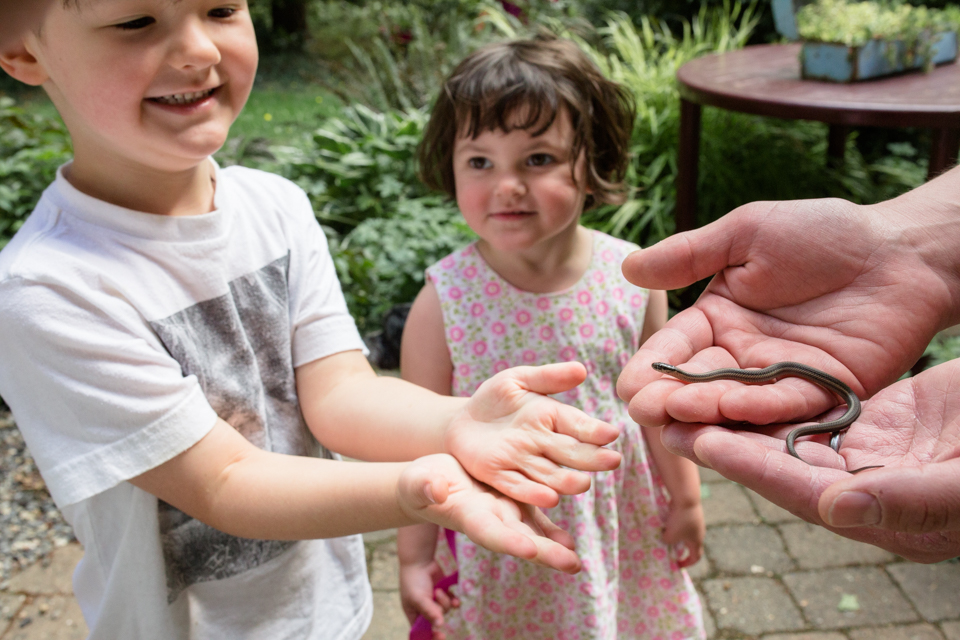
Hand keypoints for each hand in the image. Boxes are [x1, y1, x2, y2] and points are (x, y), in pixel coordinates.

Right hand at [398, 453, 581, 572]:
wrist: (432, 480)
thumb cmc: (419, 482)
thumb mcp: (416, 481)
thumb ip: (424, 486)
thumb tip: (435, 489)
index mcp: (467, 516)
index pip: (489, 532)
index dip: (508, 541)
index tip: (529, 549)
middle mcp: (489, 519)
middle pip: (519, 539)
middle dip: (545, 553)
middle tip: (571, 564)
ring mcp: (502, 512)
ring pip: (532, 532)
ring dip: (554, 547)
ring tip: (575, 561)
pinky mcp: (511, 502)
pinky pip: (535, 517)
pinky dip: (550, 530)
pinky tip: (569, 540)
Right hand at [399, 559, 458, 639]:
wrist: (420, 560)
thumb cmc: (414, 580)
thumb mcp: (418, 598)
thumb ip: (429, 612)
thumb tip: (439, 625)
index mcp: (414, 614)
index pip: (422, 631)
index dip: (431, 635)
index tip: (441, 636)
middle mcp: (424, 610)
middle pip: (437, 620)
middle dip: (439, 609)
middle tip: (436, 597)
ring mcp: (434, 601)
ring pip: (446, 610)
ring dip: (445, 601)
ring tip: (439, 590)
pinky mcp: (443, 593)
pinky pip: (452, 602)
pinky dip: (454, 600)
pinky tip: (456, 599)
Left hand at [445, 362, 621, 508]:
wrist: (461, 421)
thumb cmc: (495, 398)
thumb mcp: (517, 380)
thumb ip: (548, 377)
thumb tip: (582, 369)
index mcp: (551, 418)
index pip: (577, 425)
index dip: (594, 430)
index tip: (611, 434)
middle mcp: (542, 443)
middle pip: (570, 453)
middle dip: (592, 458)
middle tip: (613, 462)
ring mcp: (522, 461)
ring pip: (549, 474)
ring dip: (567, 481)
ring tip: (584, 484)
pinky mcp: (499, 476)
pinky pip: (518, 486)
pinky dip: (533, 493)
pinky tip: (549, 499)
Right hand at [617, 187, 959, 429]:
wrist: (901, 251)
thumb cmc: (823, 233)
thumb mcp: (746, 234)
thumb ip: (690, 255)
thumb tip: (627, 269)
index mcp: (717, 320)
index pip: (673, 350)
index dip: (650, 370)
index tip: (629, 388)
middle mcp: (742, 355)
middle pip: (697, 385)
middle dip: (669, 400)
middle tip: (646, 411)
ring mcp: (781, 378)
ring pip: (735, 403)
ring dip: (707, 411)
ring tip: (680, 414)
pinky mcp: (824, 392)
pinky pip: (788, 406)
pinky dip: (761, 409)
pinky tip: (735, 409)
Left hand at [659, 359, 959, 562]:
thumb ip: (905, 498)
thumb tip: (835, 506)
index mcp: (883, 512)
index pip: (800, 487)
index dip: (747, 463)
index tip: (698, 439)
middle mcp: (865, 488)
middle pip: (779, 462)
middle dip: (725, 439)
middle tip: (667, 415)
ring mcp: (870, 456)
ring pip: (790, 435)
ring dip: (740, 414)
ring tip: (689, 390)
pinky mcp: (879, 424)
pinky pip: (816, 412)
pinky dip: (777, 396)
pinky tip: (740, 374)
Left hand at [662, 502, 704, 568]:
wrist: (686, 498)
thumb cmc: (679, 521)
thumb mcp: (669, 536)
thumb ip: (667, 542)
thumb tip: (665, 538)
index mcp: (696, 541)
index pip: (695, 557)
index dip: (687, 563)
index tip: (677, 564)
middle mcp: (698, 532)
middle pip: (689, 544)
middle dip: (679, 548)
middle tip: (668, 548)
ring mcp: (695, 521)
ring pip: (684, 532)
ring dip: (675, 534)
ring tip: (663, 533)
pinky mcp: (690, 512)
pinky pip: (681, 522)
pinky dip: (674, 524)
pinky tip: (665, 522)